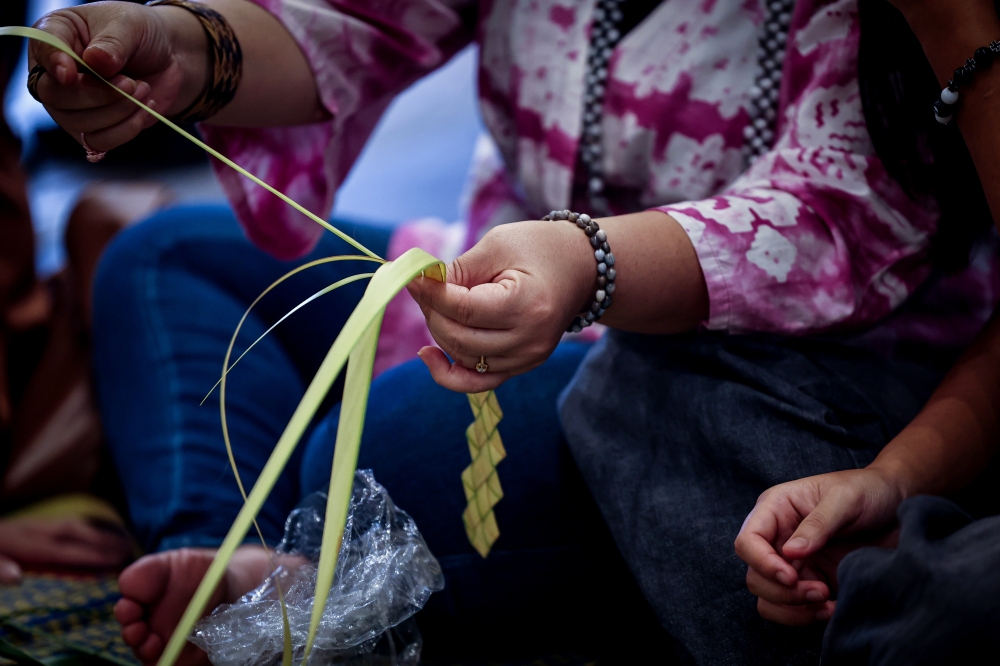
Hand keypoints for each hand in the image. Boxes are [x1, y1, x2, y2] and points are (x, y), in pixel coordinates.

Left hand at [0, 516, 133, 582]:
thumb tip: (18, 577)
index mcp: (22, 543)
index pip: (64, 550)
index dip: (91, 556)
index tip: (118, 562)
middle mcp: (33, 531)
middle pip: (75, 533)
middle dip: (105, 541)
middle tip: (131, 550)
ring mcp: (32, 526)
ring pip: (72, 526)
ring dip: (99, 532)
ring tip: (122, 540)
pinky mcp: (28, 526)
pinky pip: (64, 525)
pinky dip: (84, 528)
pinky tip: (92, 534)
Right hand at [29, 1, 208, 151]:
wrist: (169, 57)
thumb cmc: (141, 33)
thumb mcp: (129, 25)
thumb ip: (112, 42)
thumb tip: (95, 61)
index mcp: (56, 34)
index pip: (43, 51)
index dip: (54, 64)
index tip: (70, 73)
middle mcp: (55, 72)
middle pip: (55, 97)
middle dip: (98, 94)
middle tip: (130, 82)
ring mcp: (71, 104)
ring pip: (79, 124)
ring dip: (118, 112)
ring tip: (143, 89)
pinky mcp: (93, 127)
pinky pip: (99, 142)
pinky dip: (126, 129)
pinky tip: (144, 109)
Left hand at [407, 220, 594, 392]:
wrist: (580, 268)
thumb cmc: (538, 247)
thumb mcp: (497, 245)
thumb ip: (457, 271)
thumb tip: (417, 286)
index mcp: (527, 304)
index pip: (463, 309)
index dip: (430, 294)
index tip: (409, 277)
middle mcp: (530, 339)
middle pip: (458, 336)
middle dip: (431, 310)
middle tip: (425, 285)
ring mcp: (527, 358)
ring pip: (462, 356)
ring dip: (439, 331)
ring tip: (438, 303)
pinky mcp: (521, 366)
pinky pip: (477, 382)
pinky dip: (448, 373)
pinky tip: (427, 354)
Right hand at [734, 468, 903, 624]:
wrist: (900, 505)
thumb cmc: (869, 490)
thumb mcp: (845, 498)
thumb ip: (818, 524)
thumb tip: (790, 553)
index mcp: (776, 509)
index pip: (748, 542)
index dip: (763, 563)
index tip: (792, 577)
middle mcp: (778, 538)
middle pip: (755, 576)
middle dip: (783, 591)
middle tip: (819, 591)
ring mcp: (794, 563)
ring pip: (768, 599)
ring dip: (793, 609)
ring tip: (826, 602)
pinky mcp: (812, 582)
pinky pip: (793, 610)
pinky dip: (806, 616)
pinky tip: (832, 608)